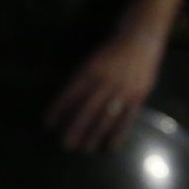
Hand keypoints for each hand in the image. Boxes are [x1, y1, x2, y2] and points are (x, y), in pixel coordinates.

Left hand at [45, 26, 164, 152]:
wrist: (140, 39)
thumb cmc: (110, 51)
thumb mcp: (91, 60)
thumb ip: (80, 79)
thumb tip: (65, 101)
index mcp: (90, 70)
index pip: (70, 93)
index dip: (58, 109)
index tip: (48, 124)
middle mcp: (106, 81)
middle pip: (88, 109)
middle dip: (75, 128)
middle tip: (64, 144)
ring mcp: (123, 90)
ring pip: (106, 117)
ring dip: (94, 135)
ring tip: (84, 149)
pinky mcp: (138, 97)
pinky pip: (127, 119)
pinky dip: (118, 134)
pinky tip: (109, 147)